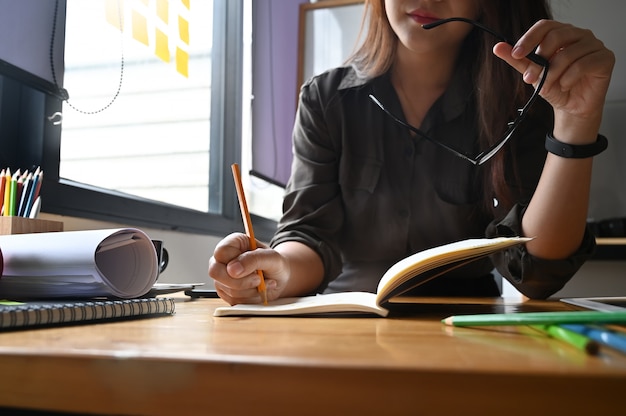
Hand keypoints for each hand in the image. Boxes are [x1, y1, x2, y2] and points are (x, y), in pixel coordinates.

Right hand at [208, 233, 289, 304]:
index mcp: (233, 243)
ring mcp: (222, 277)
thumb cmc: (275, 264)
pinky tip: (258, 291)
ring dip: (250, 290)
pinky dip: (250, 298)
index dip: (233, 264)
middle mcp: (223, 259)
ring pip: (227, 289)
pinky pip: (233, 300)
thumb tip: (232, 269)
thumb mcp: (271, 258)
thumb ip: (253, 260)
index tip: (253, 272)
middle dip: (241, 282)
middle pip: (216, 272)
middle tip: (259, 280)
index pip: (221, 252)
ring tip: (263, 283)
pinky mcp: (226, 292)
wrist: (280, 278)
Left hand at [494, 19, 614, 138]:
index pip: (545, 26)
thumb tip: (498, 47)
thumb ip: (518, 60)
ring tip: (547, 87)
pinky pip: (583, 64)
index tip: (516, 54)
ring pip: (568, 53)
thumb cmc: (556, 86)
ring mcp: (594, 45)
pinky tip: (565, 86)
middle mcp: (579, 35)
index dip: (529, 38)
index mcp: (561, 33)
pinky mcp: (605, 58)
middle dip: (540, 60)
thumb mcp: (533, 73)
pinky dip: (569, 78)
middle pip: (556, 36)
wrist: (572, 106)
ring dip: (552, 74)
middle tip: (530, 77)